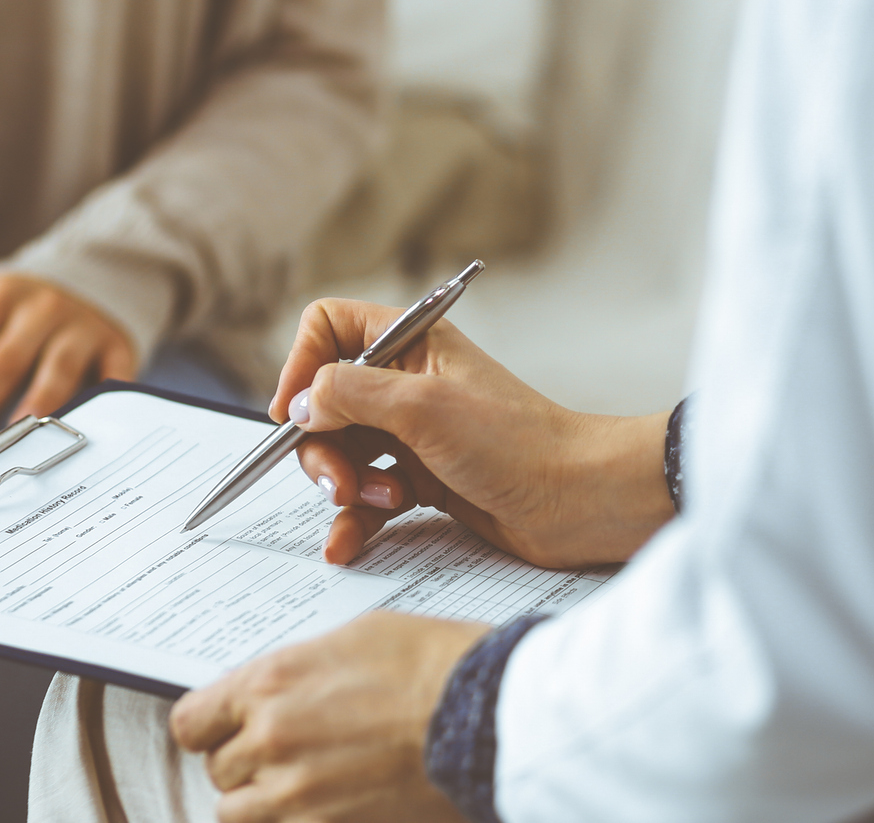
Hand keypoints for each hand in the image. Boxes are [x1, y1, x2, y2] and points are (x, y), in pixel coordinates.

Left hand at [0, 273, 137, 466]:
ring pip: (55, 372)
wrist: (93, 279)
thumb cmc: (12, 306)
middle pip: (0, 363)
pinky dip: (99, 404)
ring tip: (12, 441)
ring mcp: (80, 328)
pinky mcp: (117, 347)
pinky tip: (80, 433)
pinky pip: (111, 379)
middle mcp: (38, 309)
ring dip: (32, 408)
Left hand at [170, 611, 487, 822]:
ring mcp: (296, 796)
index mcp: (268, 685)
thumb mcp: (349, 639)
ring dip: (262, 801)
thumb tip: (274, 692)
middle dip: (247, 762)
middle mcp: (271, 741)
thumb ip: (295, 673)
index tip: (226, 729)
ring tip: (303, 785)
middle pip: (219, 770)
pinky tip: (331, 804)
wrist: (483, 712)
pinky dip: (298, 819)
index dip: (210, 727)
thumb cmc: (429, 664)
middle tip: (287, 752)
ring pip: (238, 814)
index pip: (192, 722)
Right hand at [273, 299, 675, 568]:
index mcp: (410, 341)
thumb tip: (301, 402)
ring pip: (341, 453)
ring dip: (343, 485)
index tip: (294, 414)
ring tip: (379, 502)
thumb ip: (351, 394)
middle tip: (339, 482)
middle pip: (325, 403)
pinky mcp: (423, 479)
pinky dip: (353, 520)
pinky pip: (366, 496)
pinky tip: (347, 545)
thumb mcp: (423, 407)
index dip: (302, 366)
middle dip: (321, 446)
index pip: (328, 328)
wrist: (579, 501)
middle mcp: (407, 381)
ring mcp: (414, 432)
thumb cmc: (517, 443)